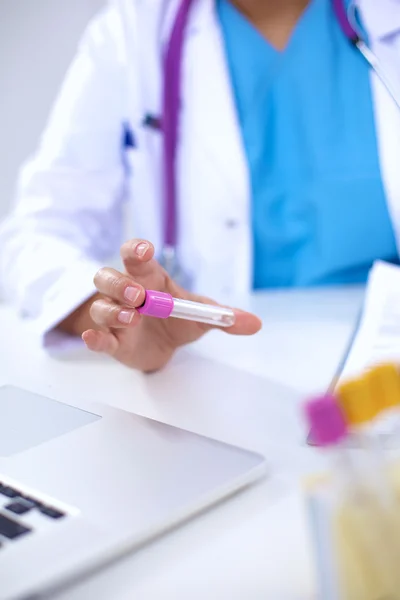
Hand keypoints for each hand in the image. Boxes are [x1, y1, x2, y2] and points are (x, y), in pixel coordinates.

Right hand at [81, 239, 261, 371]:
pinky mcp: (112, 342)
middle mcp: (126, 293)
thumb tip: (255, 323)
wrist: (164, 346)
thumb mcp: (202, 316)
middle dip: (119, 283)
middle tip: (138, 294)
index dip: (135, 250)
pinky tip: (96, 339)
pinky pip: (96, 337)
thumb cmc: (178, 319)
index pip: (135, 257)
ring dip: (111, 310)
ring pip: (100, 306)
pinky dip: (93, 337)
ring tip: (131, 318)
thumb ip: (224, 317)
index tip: (143, 250)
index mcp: (149, 278)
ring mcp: (115, 317)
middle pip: (108, 277)